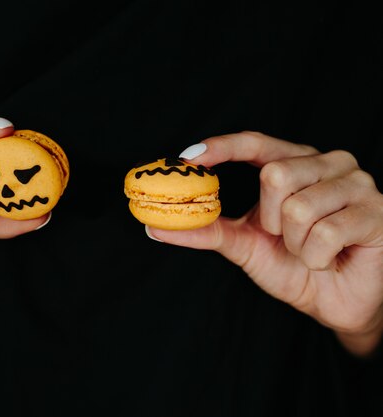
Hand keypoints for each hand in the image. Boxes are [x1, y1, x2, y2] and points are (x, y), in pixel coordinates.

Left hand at [149, 131, 382, 355]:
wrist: (336, 302)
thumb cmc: (293, 266)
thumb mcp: (244, 245)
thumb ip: (205, 231)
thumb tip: (154, 226)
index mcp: (294, 163)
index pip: (255, 142)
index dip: (221, 147)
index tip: (186, 159)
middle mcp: (327, 163)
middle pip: (275, 174)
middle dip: (268, 219)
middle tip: (282, 237)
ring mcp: (357, 183)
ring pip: (298, 206)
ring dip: (294, 243)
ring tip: (308, 251)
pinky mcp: (378, 211)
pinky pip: (327, 232)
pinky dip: (316, 257)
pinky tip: (329, 260)